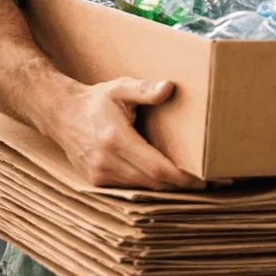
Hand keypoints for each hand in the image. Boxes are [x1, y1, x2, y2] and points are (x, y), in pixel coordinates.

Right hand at [40, 78, 204, 190]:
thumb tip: (169, 87)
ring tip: (197, 181)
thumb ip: (145, 88)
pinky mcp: (97, 181)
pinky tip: (170, 180)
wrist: (61, 114)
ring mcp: (99, 175)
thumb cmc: (97, 100)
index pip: (156, 168)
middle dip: (184, 185)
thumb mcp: (121, 87)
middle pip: (154, 183)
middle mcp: (105, 162)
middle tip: (214, 181)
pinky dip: (152, 185)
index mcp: (115, 139)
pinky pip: (131, 188)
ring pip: (144, 188)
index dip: (183, 178)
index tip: (206, 179)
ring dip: (169, 187)